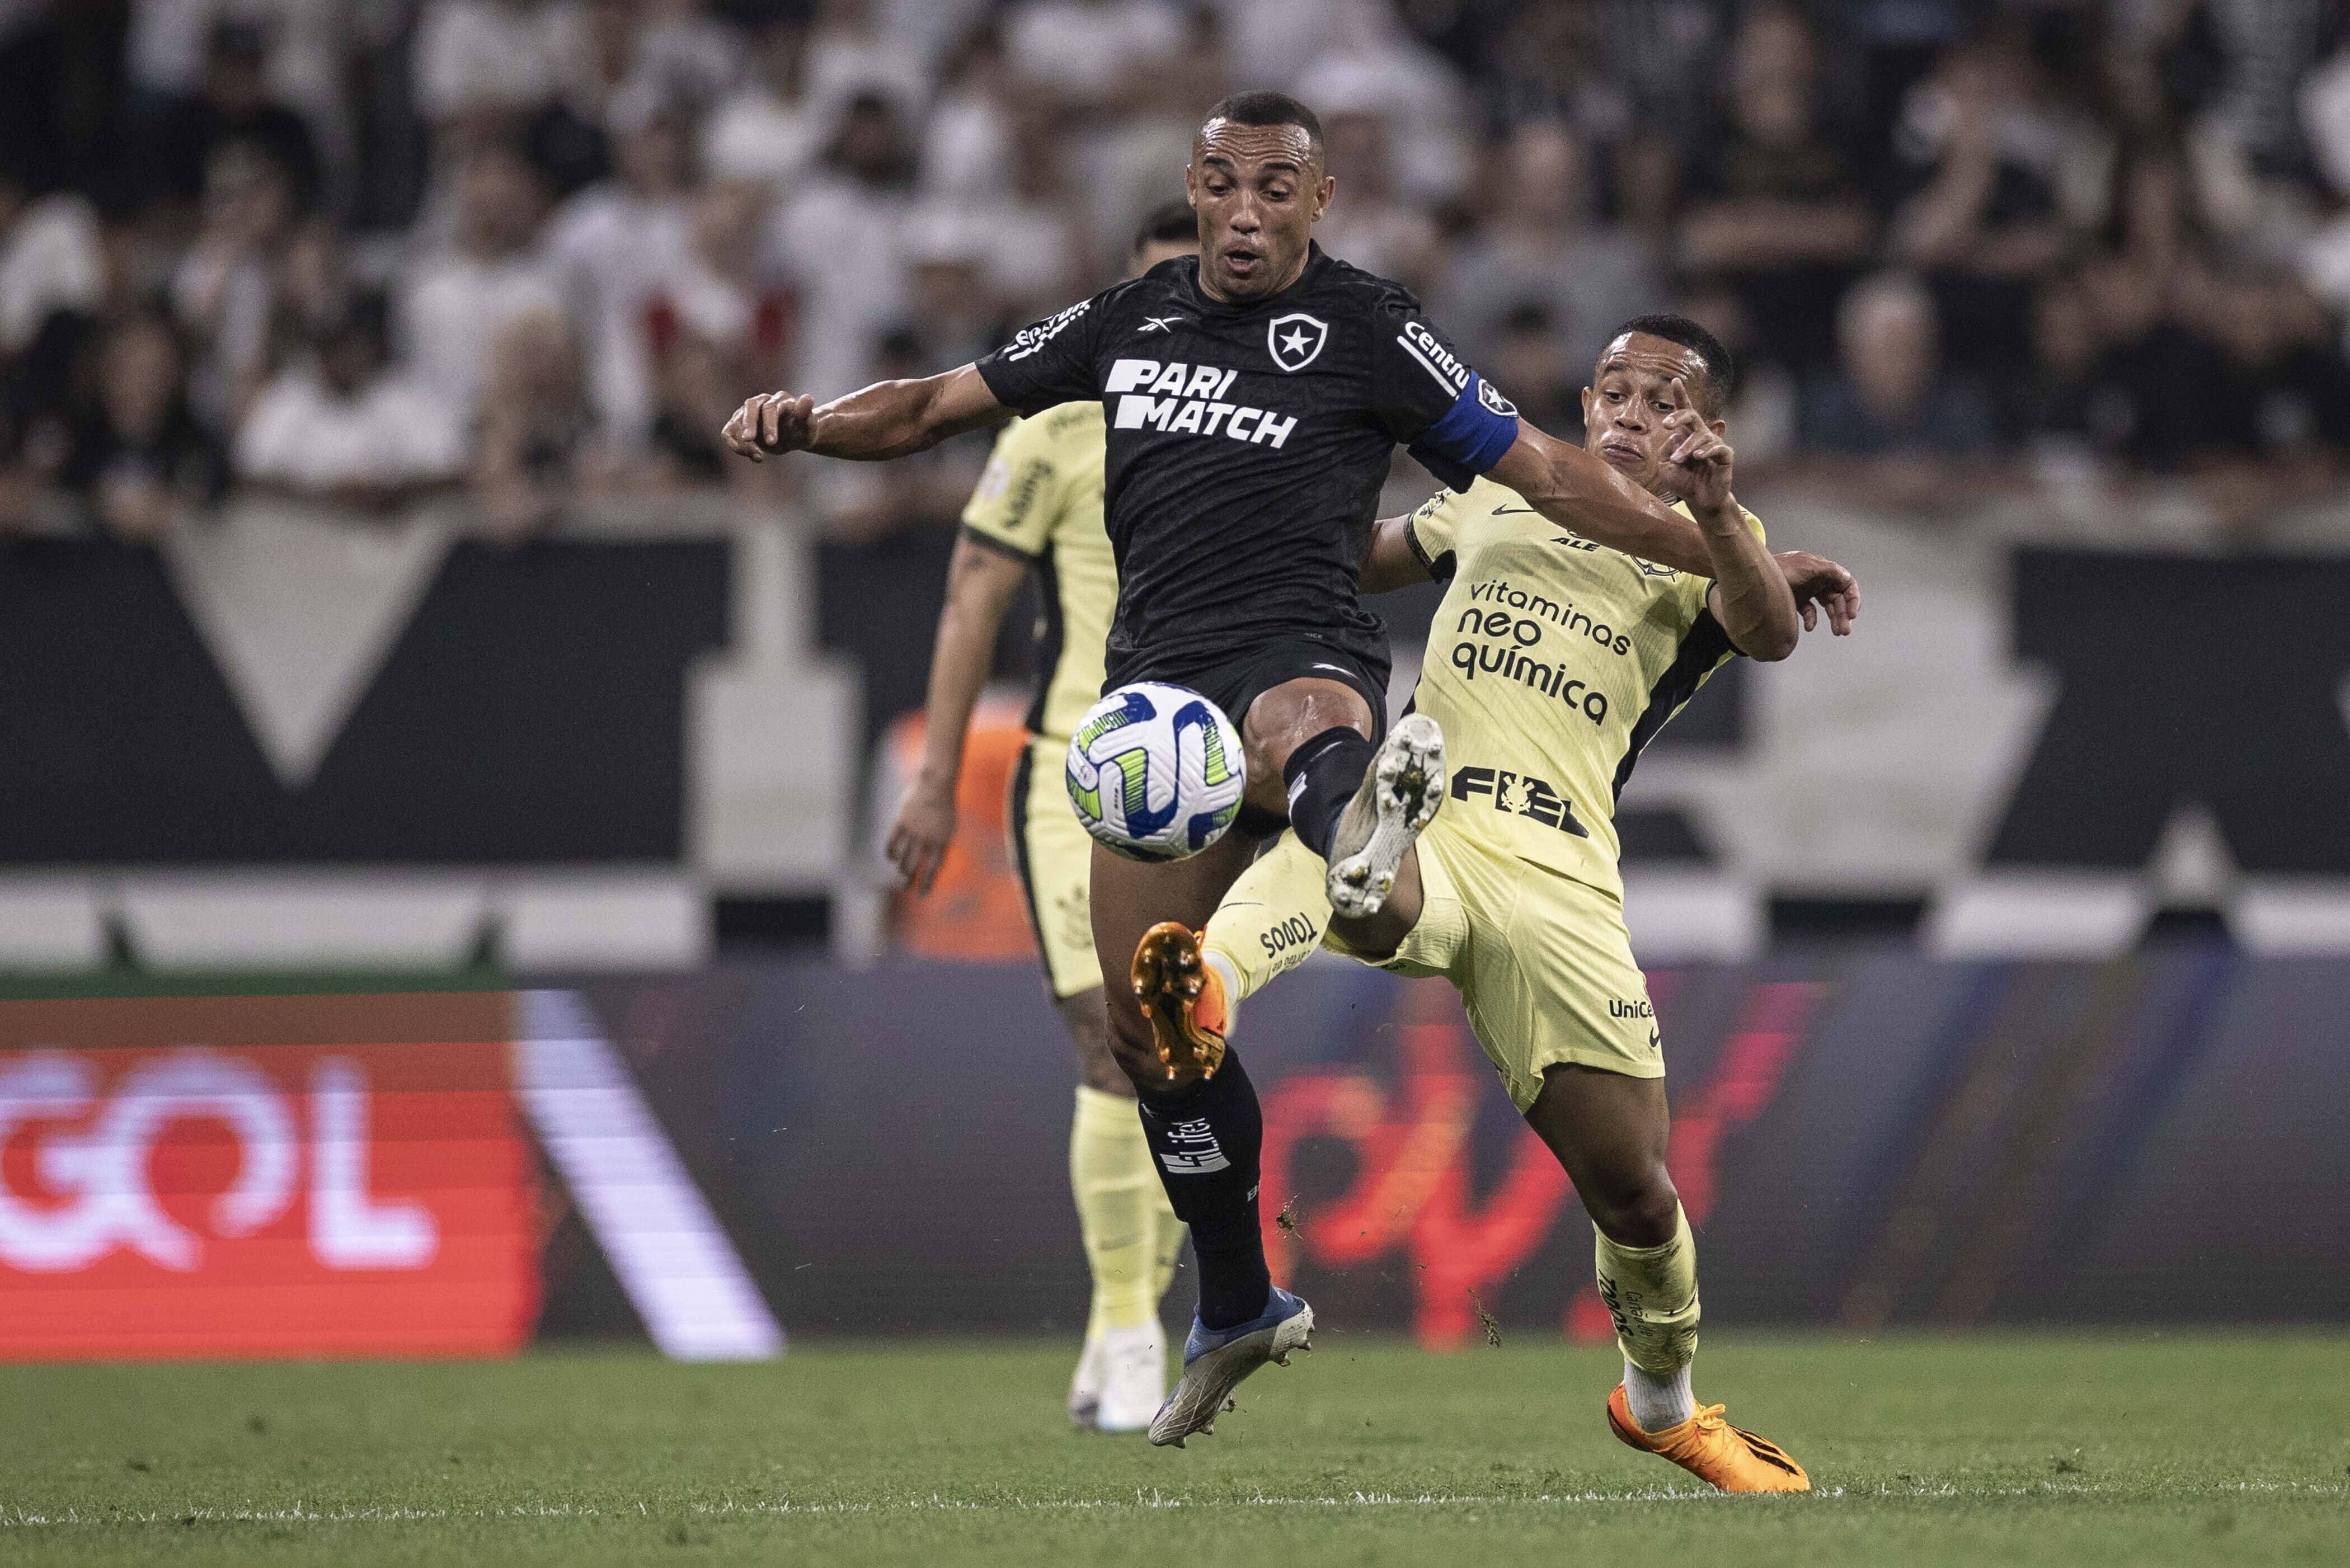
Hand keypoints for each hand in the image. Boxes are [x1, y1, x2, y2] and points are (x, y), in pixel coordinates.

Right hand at [722, 390, 817, 462]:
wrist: (794, 436)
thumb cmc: (802, 431)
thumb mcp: (808, 426)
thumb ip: (806, 414)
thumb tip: (808, 398)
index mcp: (780, 400)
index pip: (770, 408)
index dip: (769, 424)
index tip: (772, 442)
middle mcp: (763, 401)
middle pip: (750, 407)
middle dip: (749, 425)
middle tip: (749, 440)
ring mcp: (749, 411)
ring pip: (737, 420)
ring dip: (742, 440)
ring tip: (758, 457)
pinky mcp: (739, 423)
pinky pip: (728, 432)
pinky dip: (734, 444)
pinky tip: (750, 455)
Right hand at [885, 775, 957, 893]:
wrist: (936, 784)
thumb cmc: (944, 806)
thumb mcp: (949, 827)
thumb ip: (942, 845)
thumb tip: (937, 863)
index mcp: (942, 841)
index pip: (933, 868)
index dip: (926, 883)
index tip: (921, 895)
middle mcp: (927, 838)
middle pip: (915, 865)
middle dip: (909, 879)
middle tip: (905, 886)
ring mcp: (913, 829)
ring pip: (903, 855)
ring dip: (900, 866)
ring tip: (901, 872)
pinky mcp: (902, 821)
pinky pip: (893, 841)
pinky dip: (891, 851)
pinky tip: (891, 857)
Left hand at [1657, 376, 1734, 517]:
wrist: (1700, 500)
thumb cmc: (1684, 481)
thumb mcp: (1665, 466)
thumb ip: (1665, 450)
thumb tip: (1674, 436)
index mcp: (1687, 435)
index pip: (1685, 412)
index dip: (1681, 396)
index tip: (1675, 380)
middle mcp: (1701, 436)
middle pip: (1692, 416)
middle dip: (1679, 416)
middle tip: (1666, 424)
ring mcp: (1715, 445)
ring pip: (1701, 437)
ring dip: (1687, 449)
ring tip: (1679, 460)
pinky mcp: (1726, 457)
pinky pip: (1718, 448)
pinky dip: (1707, 451)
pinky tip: (1699, 456)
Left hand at [1775, 550, 1859, 635]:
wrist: (1752, 579)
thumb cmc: (1777, 569)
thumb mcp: (1808, 567)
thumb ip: (1829, 571)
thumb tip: (1846, 577)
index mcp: (1822, 569)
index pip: (1846, 583)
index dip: (1852, 599)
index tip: (1852, 614)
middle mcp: (1816, 578)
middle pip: (1837, 598)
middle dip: (1843, 614)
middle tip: (1844, 630)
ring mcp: (1806, 589)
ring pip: (1826, 605)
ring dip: (1833, 619)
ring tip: (1836, 632)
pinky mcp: (1795, 599)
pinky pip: (1809, 611)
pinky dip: (1812, 619)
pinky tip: (1809, 627)